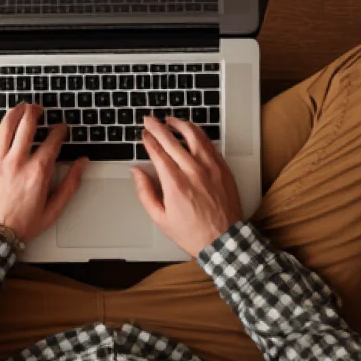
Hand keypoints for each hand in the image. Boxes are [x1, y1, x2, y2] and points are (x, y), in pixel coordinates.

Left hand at [0, 102, 86, 241]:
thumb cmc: (22, 223)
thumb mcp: (54, 209)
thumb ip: (71, 184)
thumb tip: (82, 164)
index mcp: (37, 172)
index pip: (52, 140)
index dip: (60, 130)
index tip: (62, 128)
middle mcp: (17, 162)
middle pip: (26, 124)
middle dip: (35, 111)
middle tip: (40, 109)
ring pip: (6, 125)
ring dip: (16, 112)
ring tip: (22, 107)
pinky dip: (0, 127)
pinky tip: (5, 124)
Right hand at [130, 115, 240, 254]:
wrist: (223, 240)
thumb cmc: (192, 233)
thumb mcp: (160, 218)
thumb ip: (145, 192)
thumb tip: (137, 172)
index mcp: (175, 184)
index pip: (158, 152)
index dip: (149, 140)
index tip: (143, 134)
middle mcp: (193, 171)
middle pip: (172, 140)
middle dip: (158, 127)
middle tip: (150, 120)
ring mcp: (211, 168)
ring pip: (194, 136)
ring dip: (180, 124)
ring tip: (171, 120)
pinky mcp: (223, 168)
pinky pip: (210, 144)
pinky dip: (199, 134)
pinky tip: (192, 131)